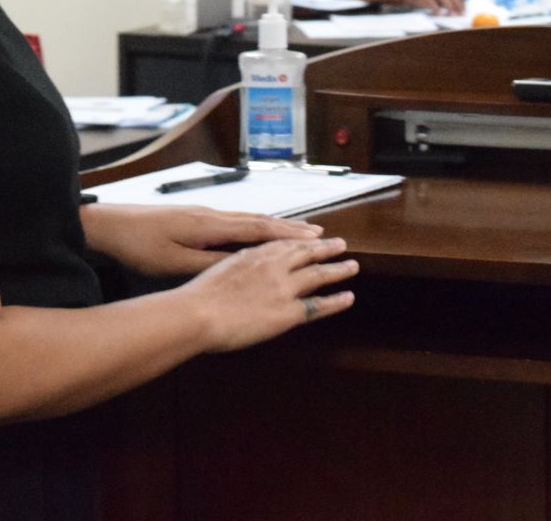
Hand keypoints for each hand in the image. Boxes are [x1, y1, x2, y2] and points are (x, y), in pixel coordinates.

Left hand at [81, 203, 322, 277]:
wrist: (110, 225)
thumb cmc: (139, 245)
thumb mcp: (173, 263)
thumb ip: (208, 264)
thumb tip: (240, 267)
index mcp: (210, 225)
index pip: (259, 229)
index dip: (289, 235)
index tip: (315, 238)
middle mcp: (212, 215)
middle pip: (259, 220)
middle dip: (290, 228)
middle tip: (318, 234)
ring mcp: (204, 214)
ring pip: (248, 219)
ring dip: (275, 227)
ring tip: (296, 233)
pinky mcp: (195, 218)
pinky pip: (235, 221)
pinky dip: (256, 228)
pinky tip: (258, 235)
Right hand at [181, 236, 357, 351]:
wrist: (198, 313)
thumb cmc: (197, 298)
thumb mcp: (217, 272)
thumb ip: (235, 271)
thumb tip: (239, 277)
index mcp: (254, 254)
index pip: (283, 243)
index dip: (300, 240)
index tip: (311, 236)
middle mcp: (273, 266)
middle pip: (306, 252)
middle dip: (325, 247)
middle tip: (340, 243)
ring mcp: (283, 288)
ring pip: (318, 274)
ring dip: (337, 269)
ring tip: (353, 265)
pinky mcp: (288, 311)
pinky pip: (318, 305)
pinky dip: (335, 301)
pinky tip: (348, 298)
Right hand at [394, 0, 467, 14]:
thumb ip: (447, 0)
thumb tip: (460, 10)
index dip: (463, 2)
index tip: (464, 12)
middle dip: (458, 5)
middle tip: (460, 15)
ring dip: (450, 6)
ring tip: (453, 15)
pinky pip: (432, 2)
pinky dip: (437, 9)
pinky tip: (439, 14)